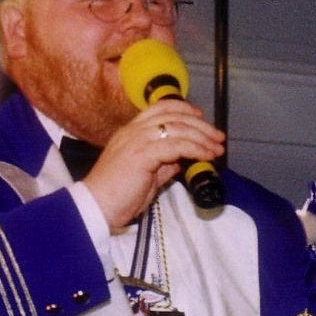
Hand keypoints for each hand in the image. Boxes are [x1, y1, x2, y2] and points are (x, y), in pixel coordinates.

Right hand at [83, 100, 224, 231]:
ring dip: (202, 137)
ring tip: (217, 148)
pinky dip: (196, 149)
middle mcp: (133, 131)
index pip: (160, 108)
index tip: (201, 118)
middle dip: (201, 125)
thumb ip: (163, 163)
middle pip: (174, 116)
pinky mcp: (143, 154)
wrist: (97, 208)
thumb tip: (182, 158)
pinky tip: (206, 156)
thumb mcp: (146, 175)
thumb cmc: (118, 196)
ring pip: (178, 128)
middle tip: (218, 136)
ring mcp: (137, 140)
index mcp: (130, 132)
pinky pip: (177, 146)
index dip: (183, 109)